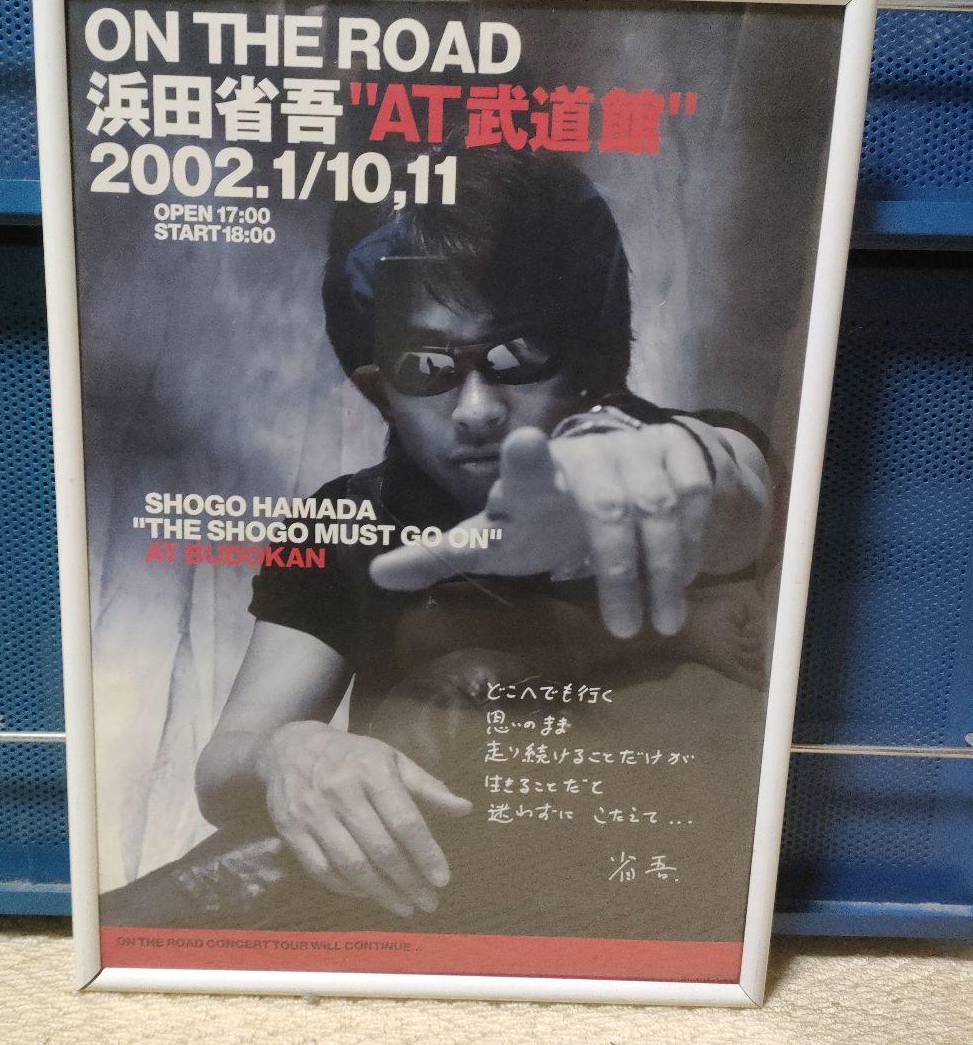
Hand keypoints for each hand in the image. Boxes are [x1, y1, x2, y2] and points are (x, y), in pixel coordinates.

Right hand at [258, 721, 472, 915]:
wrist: (290, 747)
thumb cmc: (351, 755)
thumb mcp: (391, 759)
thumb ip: (427, 786)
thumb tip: (465, 809)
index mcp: (372, 772)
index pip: (404, 821)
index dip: (426, 853)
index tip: (442, 879)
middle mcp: (341, 792)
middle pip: (380, 848)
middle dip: (408, 881)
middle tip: (428, 903)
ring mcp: (313, 814)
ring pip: (351, 864)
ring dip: (381, 893)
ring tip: (404, 907)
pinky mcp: (292, 832)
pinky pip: (322, 870)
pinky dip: (347, 888)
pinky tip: (368, 894)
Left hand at [371, 423, 715, 637]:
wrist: (612, 479)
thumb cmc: (539, 517)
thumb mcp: (495, 538)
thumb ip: (441, 556)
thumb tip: (376, 576)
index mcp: (529, 483)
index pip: (522, 468)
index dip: (522, 460)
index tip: (521, 442)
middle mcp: (582, 459)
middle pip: (606, 509)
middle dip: (618, 570)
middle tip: (622, 628)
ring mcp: (631, 451)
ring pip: (656, 508)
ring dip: (662, 570)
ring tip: (657, 625)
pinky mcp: (673, 451)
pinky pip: (693, 498)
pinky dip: (693, 543)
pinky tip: (684, 581)